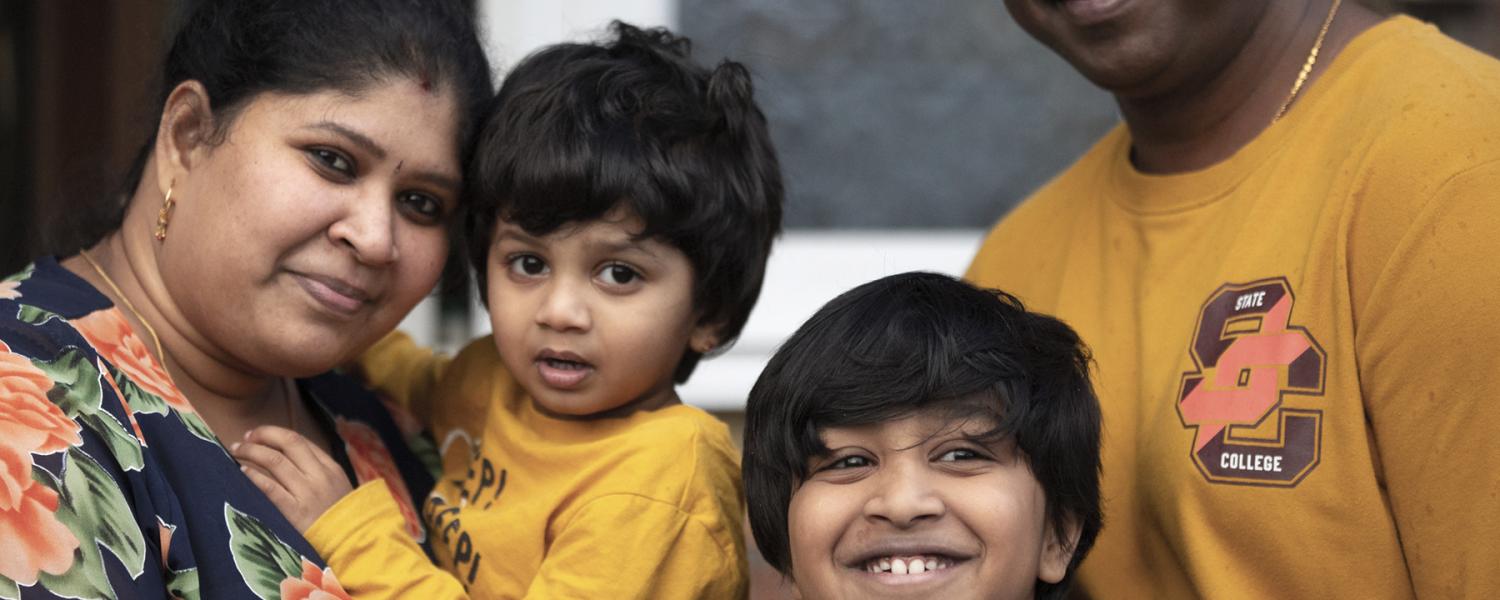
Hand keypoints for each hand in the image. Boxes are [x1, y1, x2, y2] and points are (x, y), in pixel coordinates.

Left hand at [232, 425, 352, 532]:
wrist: (348, 544)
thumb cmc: (339, 519)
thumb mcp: (338, 489)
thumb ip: (318, 472)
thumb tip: (287, 457)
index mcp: (331, 468)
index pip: (300, 441)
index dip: (275, 434)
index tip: (258, 435)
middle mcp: (319, 476)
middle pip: (288, 443)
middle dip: (263, 435)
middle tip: (244, 437)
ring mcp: (307, 493)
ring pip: (275, 461)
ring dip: (251, 451)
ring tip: (236, 450)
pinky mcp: (295, 512)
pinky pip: (270, 488)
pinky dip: (254, 476)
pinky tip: (243, 471)